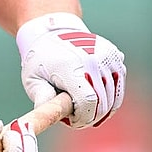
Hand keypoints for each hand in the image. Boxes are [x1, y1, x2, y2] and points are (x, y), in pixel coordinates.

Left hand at [16, 12, 125, 128]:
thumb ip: (41, 97)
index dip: (83, 117)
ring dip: (101, 108)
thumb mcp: (33, 79)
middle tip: (76, 117)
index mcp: (71, 66)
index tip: (72, 120)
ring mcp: (107, 56)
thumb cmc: (40, 60)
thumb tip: (48, 114)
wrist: (53, 31)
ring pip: (114, 97)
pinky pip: (118, 86)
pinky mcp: (115, 56)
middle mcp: (93, 59)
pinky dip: (110, 97)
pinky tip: (95, 97)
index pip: (88, 101)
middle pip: (103, 102)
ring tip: (83, 107)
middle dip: (91, 116)